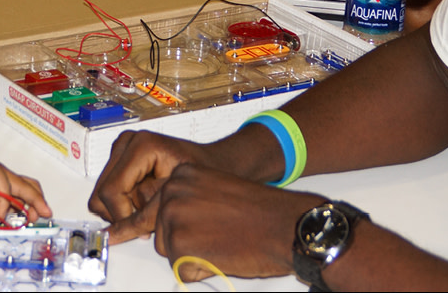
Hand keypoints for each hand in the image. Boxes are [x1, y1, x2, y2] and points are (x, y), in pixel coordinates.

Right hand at [88, 130, 221, 243]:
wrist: (210, 161)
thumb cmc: (201, 174)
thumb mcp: (177, 193)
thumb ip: (149, 208)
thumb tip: (124, 227)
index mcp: (141, 145)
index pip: (111, 190)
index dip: (122, 216)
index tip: (141, 231)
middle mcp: (126, 142)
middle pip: (101, 193)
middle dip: (121, 214)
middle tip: (147, 224)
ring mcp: (120, 149)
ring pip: (101, 194)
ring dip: (122, 209)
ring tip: (148, 212)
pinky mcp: (119, 158)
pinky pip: (107, 191)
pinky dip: (122, 204)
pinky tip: (144, 204)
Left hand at [153, 164, 323, 281]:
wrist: (286, 225)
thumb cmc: (261, 211)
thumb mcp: (216, 188)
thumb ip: (190, 198)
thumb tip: (171, 217)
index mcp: (181, 174)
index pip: (161, 208)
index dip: (184, 224)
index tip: (198, 225)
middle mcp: (172, 191)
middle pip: (161, 230)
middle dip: (186, 240)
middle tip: (217, 236)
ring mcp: (174, 217)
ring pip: (169, 251)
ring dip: (192, 255)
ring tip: (221, 243)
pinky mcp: (179, 245)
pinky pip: (181, 270)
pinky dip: (201, 271)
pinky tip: (223, 255)